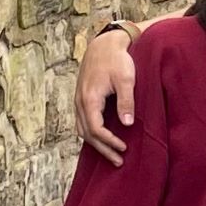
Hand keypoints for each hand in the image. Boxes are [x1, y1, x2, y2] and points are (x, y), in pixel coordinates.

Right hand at [76, 27, 138, 164]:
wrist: (104, 44)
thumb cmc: (116, 59)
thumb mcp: (125, 79)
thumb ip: (126, 102)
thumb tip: (127, 125)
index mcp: (89, 99)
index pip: (96, 130)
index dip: (109, 142)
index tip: (124, 148)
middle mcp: (80, 102)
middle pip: (87, 134)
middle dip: (103, 149)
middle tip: (118, 161)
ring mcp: (78, 101)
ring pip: (82, 129)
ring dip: (96, 144)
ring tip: (111, 154)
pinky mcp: (82, 98)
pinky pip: (82, 122)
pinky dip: (91, 133)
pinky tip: (102, 138)